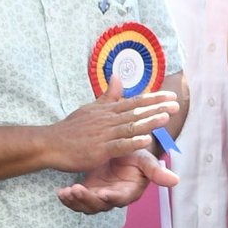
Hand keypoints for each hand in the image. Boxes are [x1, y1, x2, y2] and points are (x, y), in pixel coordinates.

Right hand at [50, 75, 173, 171]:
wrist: (50, 144)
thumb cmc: (71, 129)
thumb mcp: (90, 109)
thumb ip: (108, 96)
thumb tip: (118, 77)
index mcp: (107, 111)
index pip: (133, 102)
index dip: (153, 99)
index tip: (171, 96)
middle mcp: (107, 120)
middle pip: (135, 112)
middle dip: (156, 108)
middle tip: (176, 104)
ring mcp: (103, 135)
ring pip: (129, 127)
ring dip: (148, 122)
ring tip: (166, 118)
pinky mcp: (99, 150)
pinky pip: (118, 146)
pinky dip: (132, 143)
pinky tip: (146, 141)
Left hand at [58, 148, 176, 213]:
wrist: (122, 149)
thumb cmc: (136, 154)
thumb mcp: (146, 160)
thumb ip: (157, 172)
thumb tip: (176, 180)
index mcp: (130, 191)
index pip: (121, 198)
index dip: (111, 197)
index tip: (102, 193)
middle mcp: (114, 197)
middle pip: (100, 206)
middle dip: (87, 200)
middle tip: (76, 191)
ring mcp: (100, 197)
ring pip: (87, 206)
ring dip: (76, 202)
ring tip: (66, 192)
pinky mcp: (89, 193)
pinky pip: (78, 201)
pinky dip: (69, 198)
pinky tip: (61, 191)